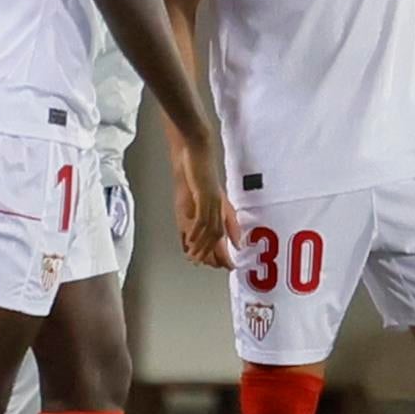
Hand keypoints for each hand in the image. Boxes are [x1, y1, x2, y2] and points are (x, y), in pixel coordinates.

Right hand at [177, 143, 238, 268]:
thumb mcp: (196, 188)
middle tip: (213, 267)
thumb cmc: (194, 164)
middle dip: (217, 253)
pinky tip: (191, 241)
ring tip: (197, 259)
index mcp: (219, 202)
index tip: (224, 264)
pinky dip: (196, 232)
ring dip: (203, 246)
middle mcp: (218, 203)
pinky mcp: (205, 194)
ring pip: (211, 229)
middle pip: (219, 234)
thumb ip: (195, 207)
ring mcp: (213, 199)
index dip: (223, 248)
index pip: (223, 230)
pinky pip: (202, 217)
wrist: (195, 147)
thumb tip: (190, 222)